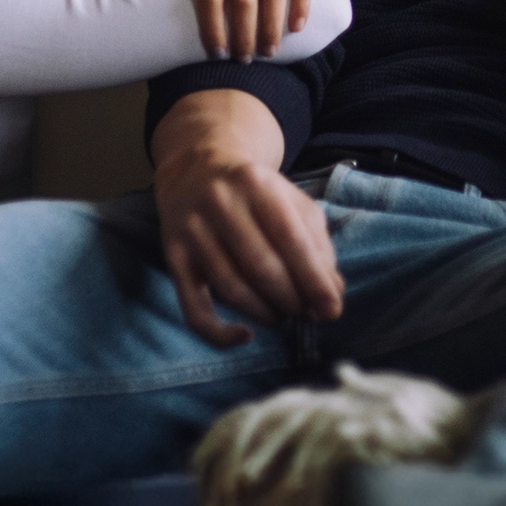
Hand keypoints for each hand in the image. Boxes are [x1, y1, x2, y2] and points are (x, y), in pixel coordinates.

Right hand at [151, 92, 343, 347]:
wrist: (195, 170)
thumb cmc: (256, 194)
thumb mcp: (291, 203)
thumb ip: (317, 245)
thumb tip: (332, 294)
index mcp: (257, 184)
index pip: (290, 239)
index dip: (314, 280)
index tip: (332, 310)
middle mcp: (220, 203)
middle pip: (261, 267)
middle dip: (292, 300)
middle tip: (307, 314)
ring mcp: (192, 231)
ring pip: (231, 290)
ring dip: (265, 314)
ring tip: (283, 316)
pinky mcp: (173, 258)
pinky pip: (194, 309)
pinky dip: (219, 334)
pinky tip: (245, 336)